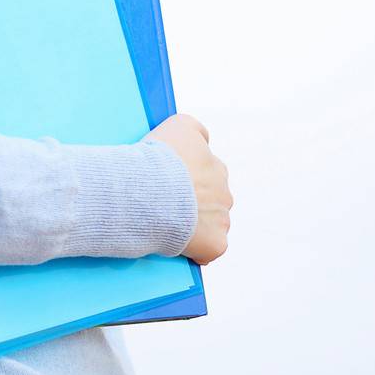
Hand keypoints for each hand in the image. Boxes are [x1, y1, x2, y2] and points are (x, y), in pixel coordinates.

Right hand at [146, 113, 232, 264]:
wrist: (150, 191)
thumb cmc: (158, 158)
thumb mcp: (178, 125)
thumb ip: (196, 129)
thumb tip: (205, 138)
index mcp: (215, 166)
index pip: (206, 171)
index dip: (186, 177)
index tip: (169, 180)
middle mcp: (224, 191)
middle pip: (210, 198)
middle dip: (193, 201)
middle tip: (165, 202)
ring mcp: (222, 219)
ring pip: (211, 223)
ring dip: (194, 225)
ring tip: (166, 223)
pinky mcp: (216, 243)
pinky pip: (209, 249)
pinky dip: (197, 249)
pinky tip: (178, 244)